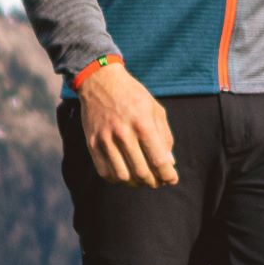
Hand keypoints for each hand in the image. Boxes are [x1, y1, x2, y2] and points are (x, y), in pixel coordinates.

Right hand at [71, 60, 178, 186]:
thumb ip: (164, 136)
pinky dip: (118, 179)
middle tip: (158, 181)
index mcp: (143, 124)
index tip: (172, 179)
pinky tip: (126, 175)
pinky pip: (105, 172)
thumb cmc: (132, 95)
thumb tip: (169, 163)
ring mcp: (105, 139)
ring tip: (143, 179)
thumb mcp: (155, 109)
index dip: (168, 175)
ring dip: (136, 183)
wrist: (100, 81)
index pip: (158, 160)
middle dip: (154, 182)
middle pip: (141, 172)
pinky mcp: (92, 143)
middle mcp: (123, 133)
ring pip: (123, 176)